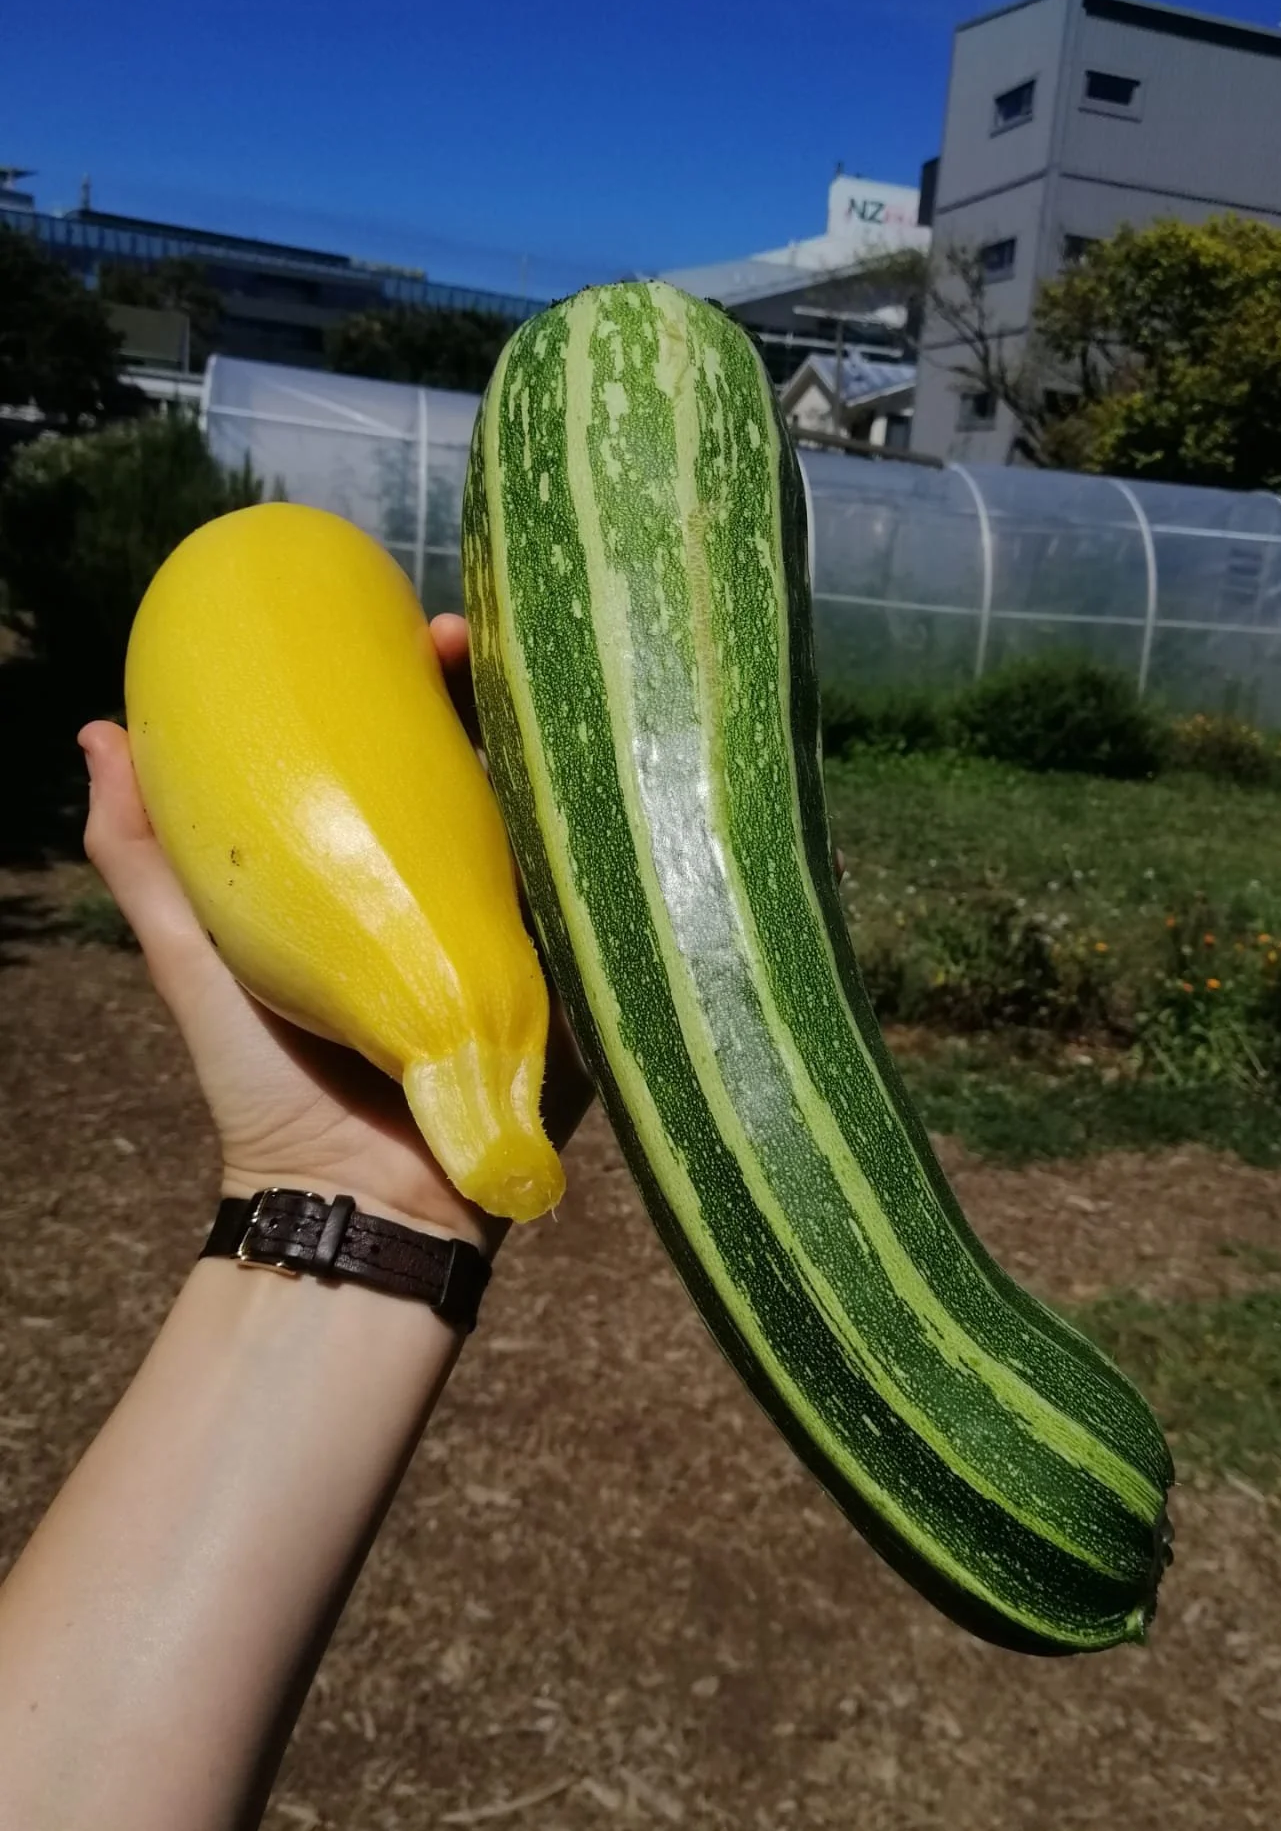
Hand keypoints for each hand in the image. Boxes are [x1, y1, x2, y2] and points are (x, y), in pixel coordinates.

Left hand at [79, 614, 591, 1253]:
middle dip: (501, 698)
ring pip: (556, 828)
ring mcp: (527, 939)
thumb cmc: (266, 1086)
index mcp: (382, 877)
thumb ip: (145, 860)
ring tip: (566, 690)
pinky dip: (624, 851)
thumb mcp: (194, 955)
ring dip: (568, 757)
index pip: (412, 756)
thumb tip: (97, 731)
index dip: (421, 686)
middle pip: (492, 774)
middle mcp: (461, 896)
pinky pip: (607, 909)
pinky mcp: (578, 989)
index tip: (419, 624)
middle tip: (487, 642)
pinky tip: (632, 790)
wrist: (354, 1205)